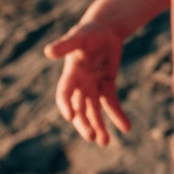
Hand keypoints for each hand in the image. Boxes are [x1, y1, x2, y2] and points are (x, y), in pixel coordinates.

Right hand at [42, 22, 127, 144]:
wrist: (103, 30)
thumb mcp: (77, 37)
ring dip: (99, 126)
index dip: (66, 105)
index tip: (71, 117)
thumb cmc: (87, 32)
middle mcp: (79, 85)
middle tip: (92, 137)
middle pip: (80, 109)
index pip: (64, 94)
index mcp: (70, 75)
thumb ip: (64, 45)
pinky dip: (118, 116)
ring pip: (94, 112)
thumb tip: (47, 52)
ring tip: (105, 142)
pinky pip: (111, 104)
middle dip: (85, 123)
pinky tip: (126, 128)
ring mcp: (93, 88)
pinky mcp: (106, 87)